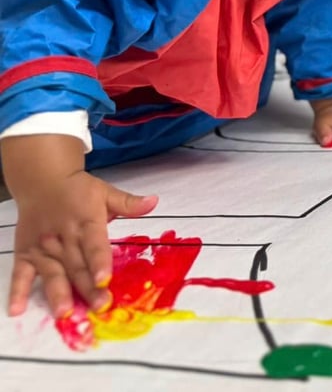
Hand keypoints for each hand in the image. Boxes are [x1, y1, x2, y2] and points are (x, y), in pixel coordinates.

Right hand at [9, 171, 156, 317]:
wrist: (42, 180)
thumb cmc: (78, 190)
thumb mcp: (105, 192)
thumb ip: (128, 203)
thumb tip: (154, 202)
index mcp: (86, 221)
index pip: (94, 245)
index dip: (99, 263)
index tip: (104, 280)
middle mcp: (63, 236)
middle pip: (77, 265)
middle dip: (87, 288)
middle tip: (98, 306)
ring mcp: (42, 247)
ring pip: (52, 273)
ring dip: (58, 293)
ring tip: (64, 313)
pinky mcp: (25, 253)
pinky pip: (20, 274)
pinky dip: (17, 291)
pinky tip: (16, 309)